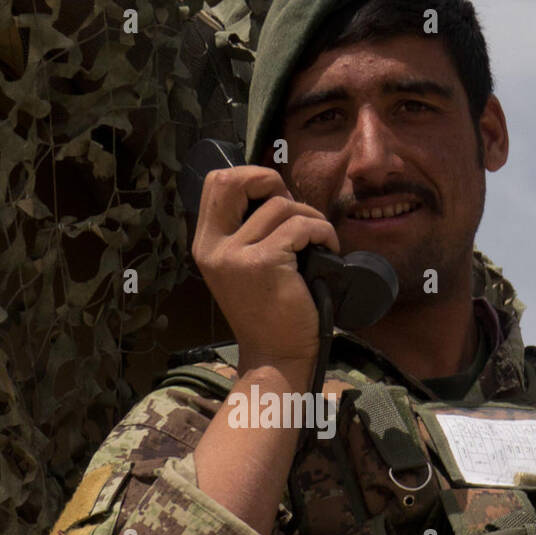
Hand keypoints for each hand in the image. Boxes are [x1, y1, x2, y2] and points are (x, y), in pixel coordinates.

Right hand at [191, 165, 338, 375]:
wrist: (276, 356)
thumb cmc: (269, 312)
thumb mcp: (244, 267)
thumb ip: (248, 231)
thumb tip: (277, 192)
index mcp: (206, 244)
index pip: (217, 183)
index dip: (250, 178)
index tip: (274, 199)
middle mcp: (214, 247)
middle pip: (233, 179)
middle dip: (270, 181)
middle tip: (293, 210)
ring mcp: (235, 256)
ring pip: (280, 205)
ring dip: (309, 216)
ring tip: (317, 241)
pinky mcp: (264, 264)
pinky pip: (301, 226)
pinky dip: (322, 232)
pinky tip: (329, 250)